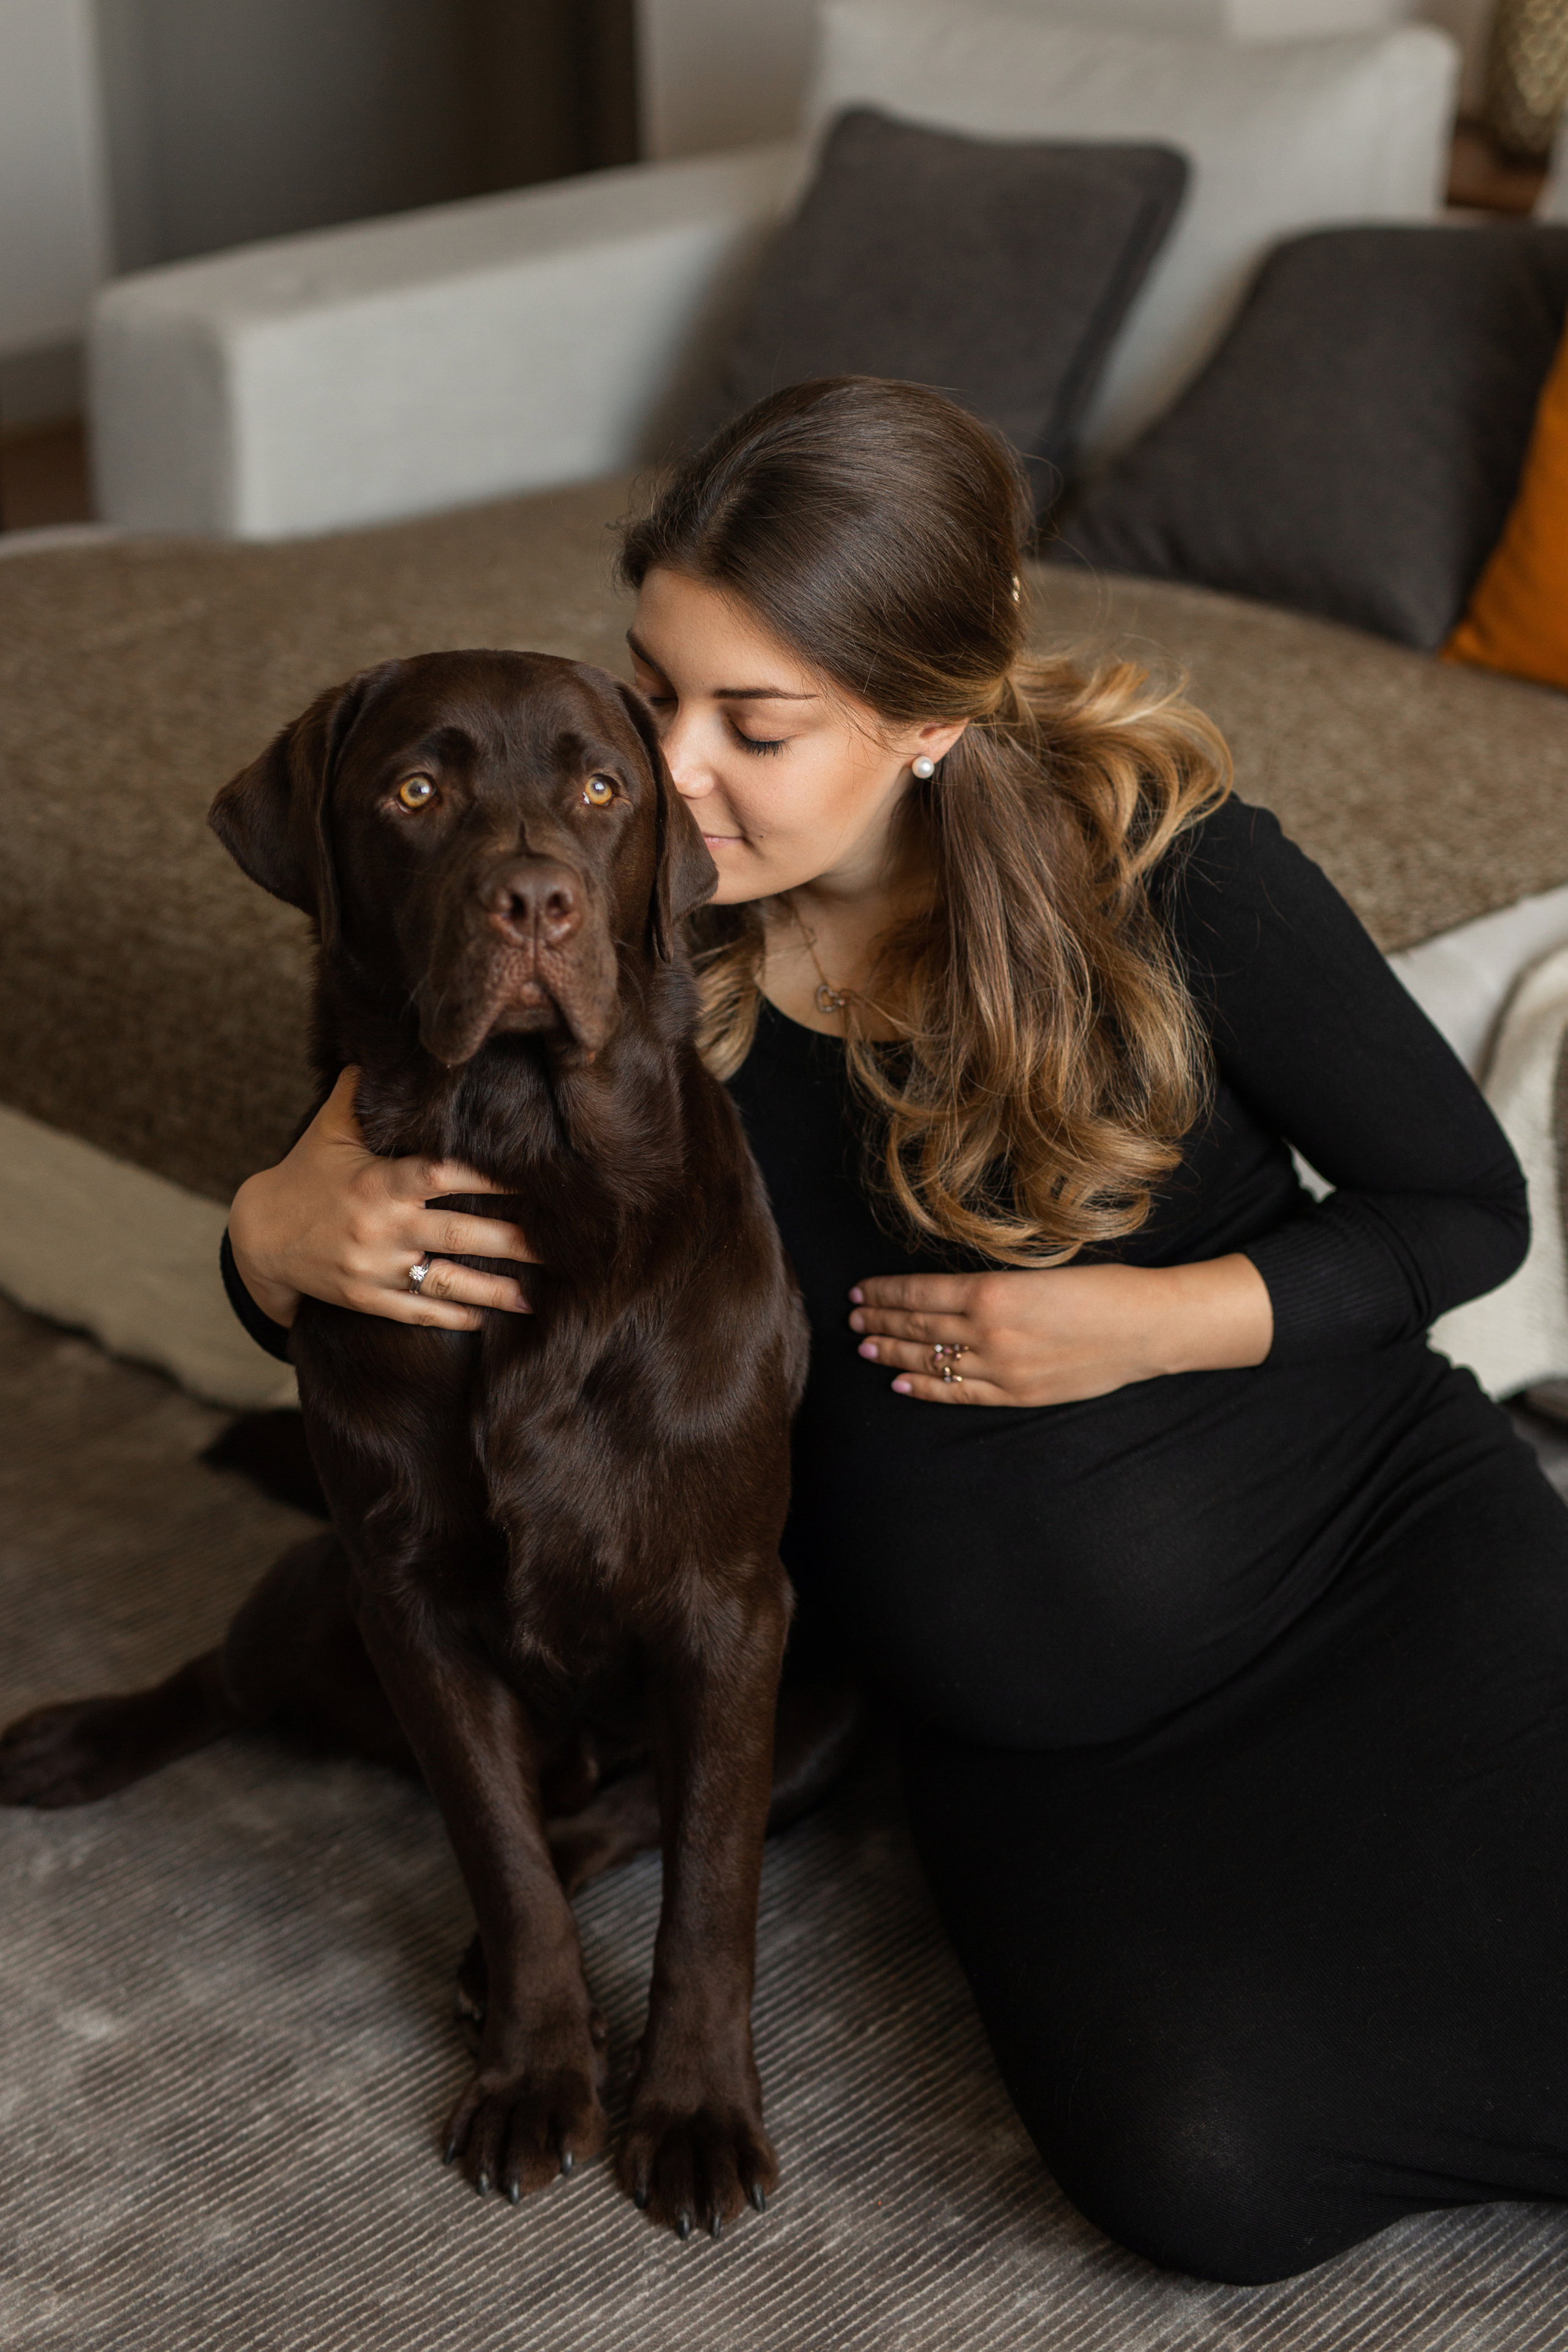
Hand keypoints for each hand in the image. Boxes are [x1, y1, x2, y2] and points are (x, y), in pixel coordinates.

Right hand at [228, 1067, 537, 1331]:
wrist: (258, 1238)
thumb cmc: (304, 1174)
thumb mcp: (329, 1130)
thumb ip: (363, 1093)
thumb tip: (390, 1045)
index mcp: (377, 1182)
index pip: (441, 1175)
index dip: (488, 1176)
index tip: (534, 1177)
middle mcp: (380, 1228)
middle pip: (459, 1232)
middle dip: (512, 1239)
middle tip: (560, 1242)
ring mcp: (374, 1269)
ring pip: (446, 1281)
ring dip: (493, 1291)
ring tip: (534, 1297)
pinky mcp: (367, 1300)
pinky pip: (417, 1310)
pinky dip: (453, 1316)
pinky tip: (486, 1319)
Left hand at [847, 1256, 1272, 1406]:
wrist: (1147, 1327)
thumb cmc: (1101, 1287)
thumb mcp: (1037, 1270)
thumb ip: (989, 1285)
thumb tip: (945, 1293)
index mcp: (992, 1292)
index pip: (920, 1292)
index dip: (885, 1292)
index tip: (860, 1289)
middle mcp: (989, 1332)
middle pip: (919, 1325)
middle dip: (880, 1319)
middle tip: (852, 1316)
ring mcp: (1001, 1368)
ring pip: (931, 1359)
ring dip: (894, 1351)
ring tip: (864, 1344)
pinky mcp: (1017, 1394)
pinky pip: (959, 1392)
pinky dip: (926, 1387)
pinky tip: (900, 1382)